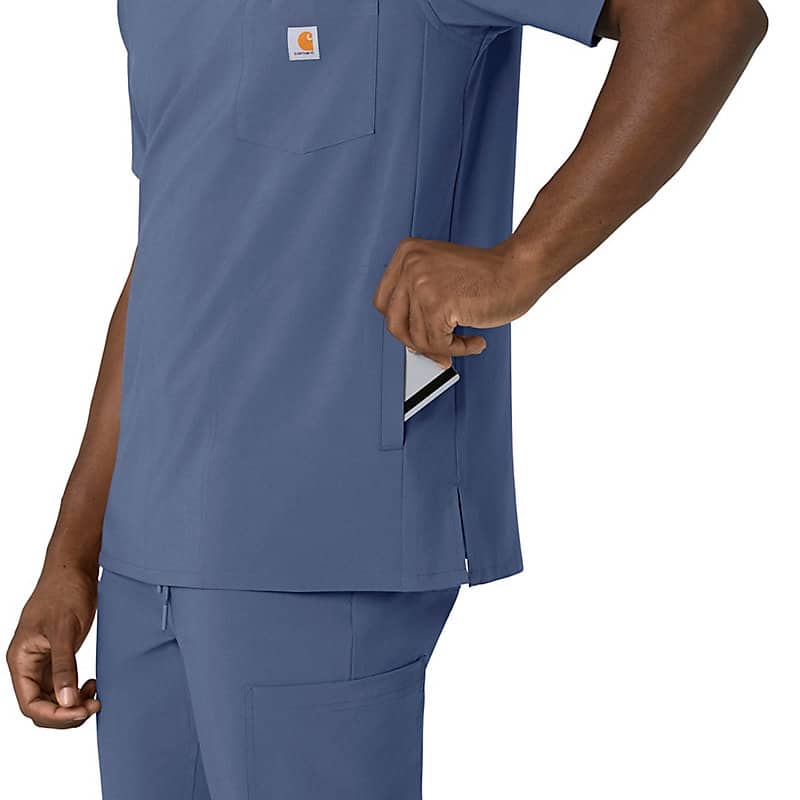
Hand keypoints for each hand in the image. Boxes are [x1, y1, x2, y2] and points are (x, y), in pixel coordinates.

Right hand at [7, 565, 99, 727]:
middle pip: (42, 707)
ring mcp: (44, 662)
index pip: (30, 704)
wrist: (75, 569)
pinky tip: (93, 685)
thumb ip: (65, 667)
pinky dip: (77, 690)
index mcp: (21, 660)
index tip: (81, 712)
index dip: (55, 714)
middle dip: (67, 712)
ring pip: (54, 698)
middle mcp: (29, 665)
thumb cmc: (64, 592)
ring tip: (96, 696)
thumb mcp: (64, 630)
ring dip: (73, 704)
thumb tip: (66, 702)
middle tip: (94, 705)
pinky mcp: (60, 655)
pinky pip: (64, 685)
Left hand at [373, 238, 537, 365]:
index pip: (384, 302)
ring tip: (465, 342)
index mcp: (407, 253)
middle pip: (394, 323)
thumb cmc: (490, 273)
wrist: (519, 269)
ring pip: (417, 338)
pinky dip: (458, 350)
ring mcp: (421, 283)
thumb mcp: (441, 275)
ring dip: (444, 348)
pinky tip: (473, 341)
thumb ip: (419, 299)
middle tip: (439, 349)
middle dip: (418, 342)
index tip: (417, 335)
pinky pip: (437, 343)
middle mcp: (409, 265)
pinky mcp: (437, 304)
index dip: (402, 324)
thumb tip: (410, 339)